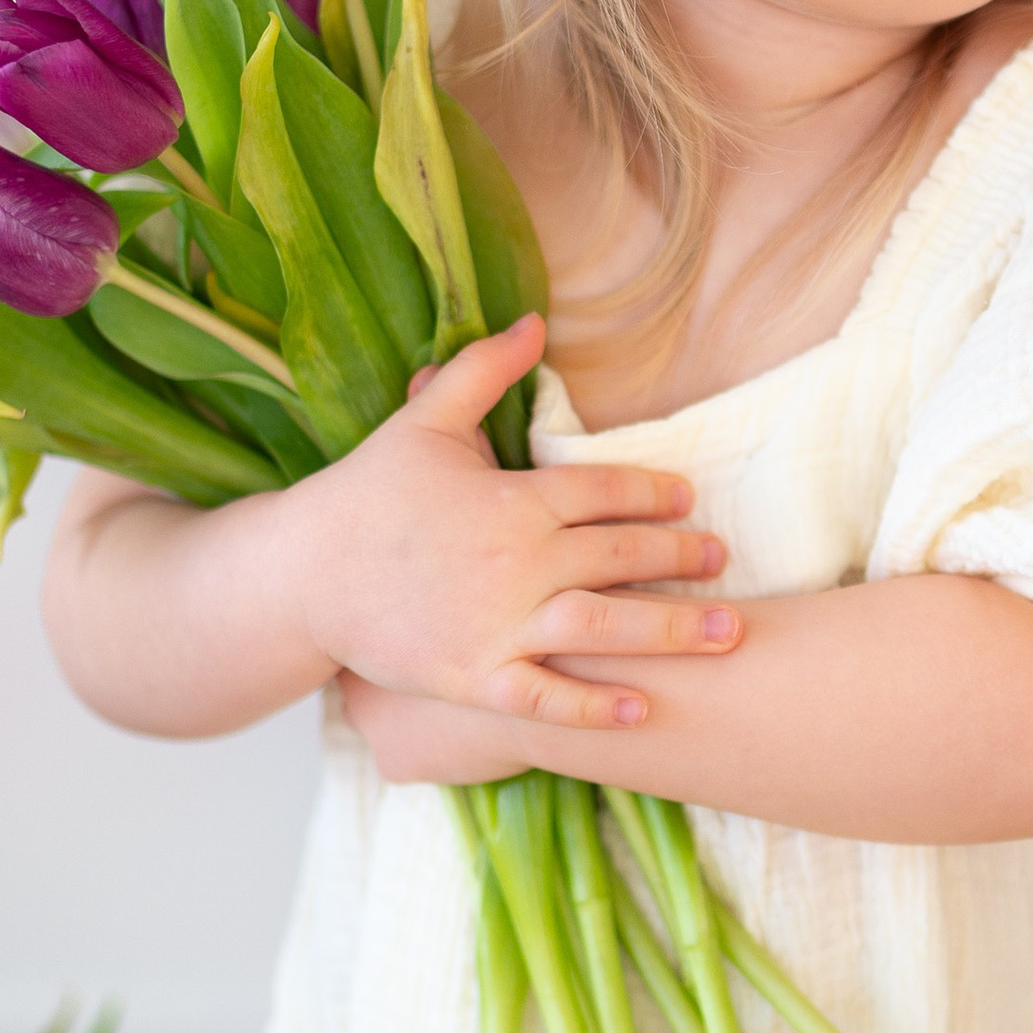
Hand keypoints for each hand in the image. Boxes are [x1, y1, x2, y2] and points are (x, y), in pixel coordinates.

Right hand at [279, 312, 739, 733]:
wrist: (301, 575)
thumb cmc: (367, 495)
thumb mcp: (424, 421)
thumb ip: (483, 370)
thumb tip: (534, 322)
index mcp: (510, 499)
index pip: (603, 491)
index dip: (655, 494)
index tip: (689, 500)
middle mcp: (514, 563)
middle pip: (618, 556)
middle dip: (680, 557)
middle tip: (724, 561)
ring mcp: (496, 626)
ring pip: (603, 627)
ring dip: (674, 631)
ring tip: (732, 633)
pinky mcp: (472, 679)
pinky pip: (546, 698)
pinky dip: (594, 707)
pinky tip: (643, 710)